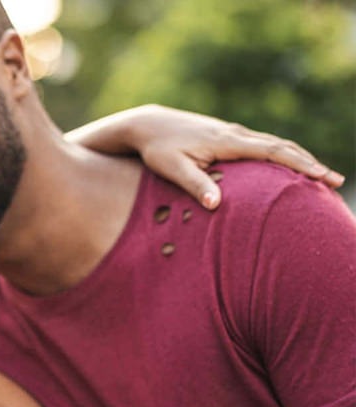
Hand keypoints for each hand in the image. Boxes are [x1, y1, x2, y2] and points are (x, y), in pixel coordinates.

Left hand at [65, 104, 344, 209]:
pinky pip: (261, 146)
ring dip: (298, 159)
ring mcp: (232, 134)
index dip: (300, 165)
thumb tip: (216, 206)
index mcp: (227, 142)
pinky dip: (281, 156)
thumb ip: (195, 185)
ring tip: (320, 177)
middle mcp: (235, 134)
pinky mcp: (226, 137)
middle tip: (334, 182)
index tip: (322, 177)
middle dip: (309, 163)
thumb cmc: (158, 149)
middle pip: (282, 147)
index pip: (273, 152)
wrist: (147, 125)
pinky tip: (288, 169)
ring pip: (273, 145)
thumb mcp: (172, 169)